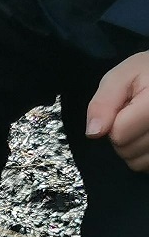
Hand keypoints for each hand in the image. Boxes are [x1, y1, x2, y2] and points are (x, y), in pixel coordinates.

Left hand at [87, 49, 148, 171]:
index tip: (122, 108)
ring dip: (133, 148)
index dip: (112, 123)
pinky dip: (144, 155)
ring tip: (142, 124)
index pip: (119, 134)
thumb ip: (103, 103)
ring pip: (139, 163)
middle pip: (128, 150)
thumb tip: (93, 132)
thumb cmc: (146, 73)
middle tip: (133, 115)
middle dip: (122, 136)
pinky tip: (148, 135)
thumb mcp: (121, 77)